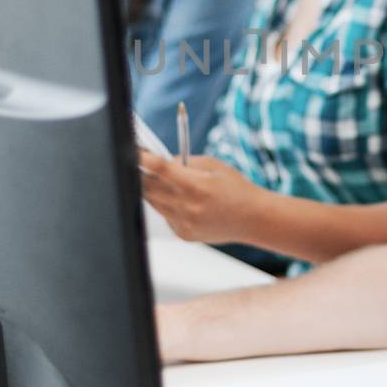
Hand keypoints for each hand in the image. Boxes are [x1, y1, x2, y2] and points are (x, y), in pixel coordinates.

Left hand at [138, 151, 265, 241]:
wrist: (253, 218)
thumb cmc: (236, 188)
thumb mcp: (214, 166)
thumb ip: (186, 162)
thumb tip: (162, 162)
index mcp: (197, 186)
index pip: (161, 169)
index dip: (143, 159)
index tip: (134, 152)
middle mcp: (188, 207)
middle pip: (149, 188)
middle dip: (142, 174)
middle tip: (140, 166)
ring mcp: (184, 223)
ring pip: (153, 202)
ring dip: (153, 190)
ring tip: (170, 183)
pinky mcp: (183, 234)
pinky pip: (165, 215)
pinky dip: (166, 206)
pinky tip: (183, 202)